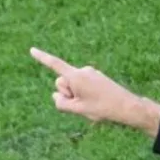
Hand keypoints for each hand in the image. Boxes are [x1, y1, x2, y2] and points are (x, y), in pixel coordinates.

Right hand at [29, 47, 159, 133]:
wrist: (127, 106)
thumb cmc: (102, 108)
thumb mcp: (77, 109)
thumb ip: (61, 103)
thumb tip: (57, 96)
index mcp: (76, 76)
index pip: (55, 65)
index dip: (42, 58)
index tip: (32, 50)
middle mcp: (83, 71)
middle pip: (62, 82)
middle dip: (66, 93)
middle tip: (81, 104)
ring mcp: (90, 73)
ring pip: (73, 85)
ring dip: (76, 95)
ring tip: (92, 103)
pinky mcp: (96, 77)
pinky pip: (82, 86)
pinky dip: (84, 94)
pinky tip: (97, 101)